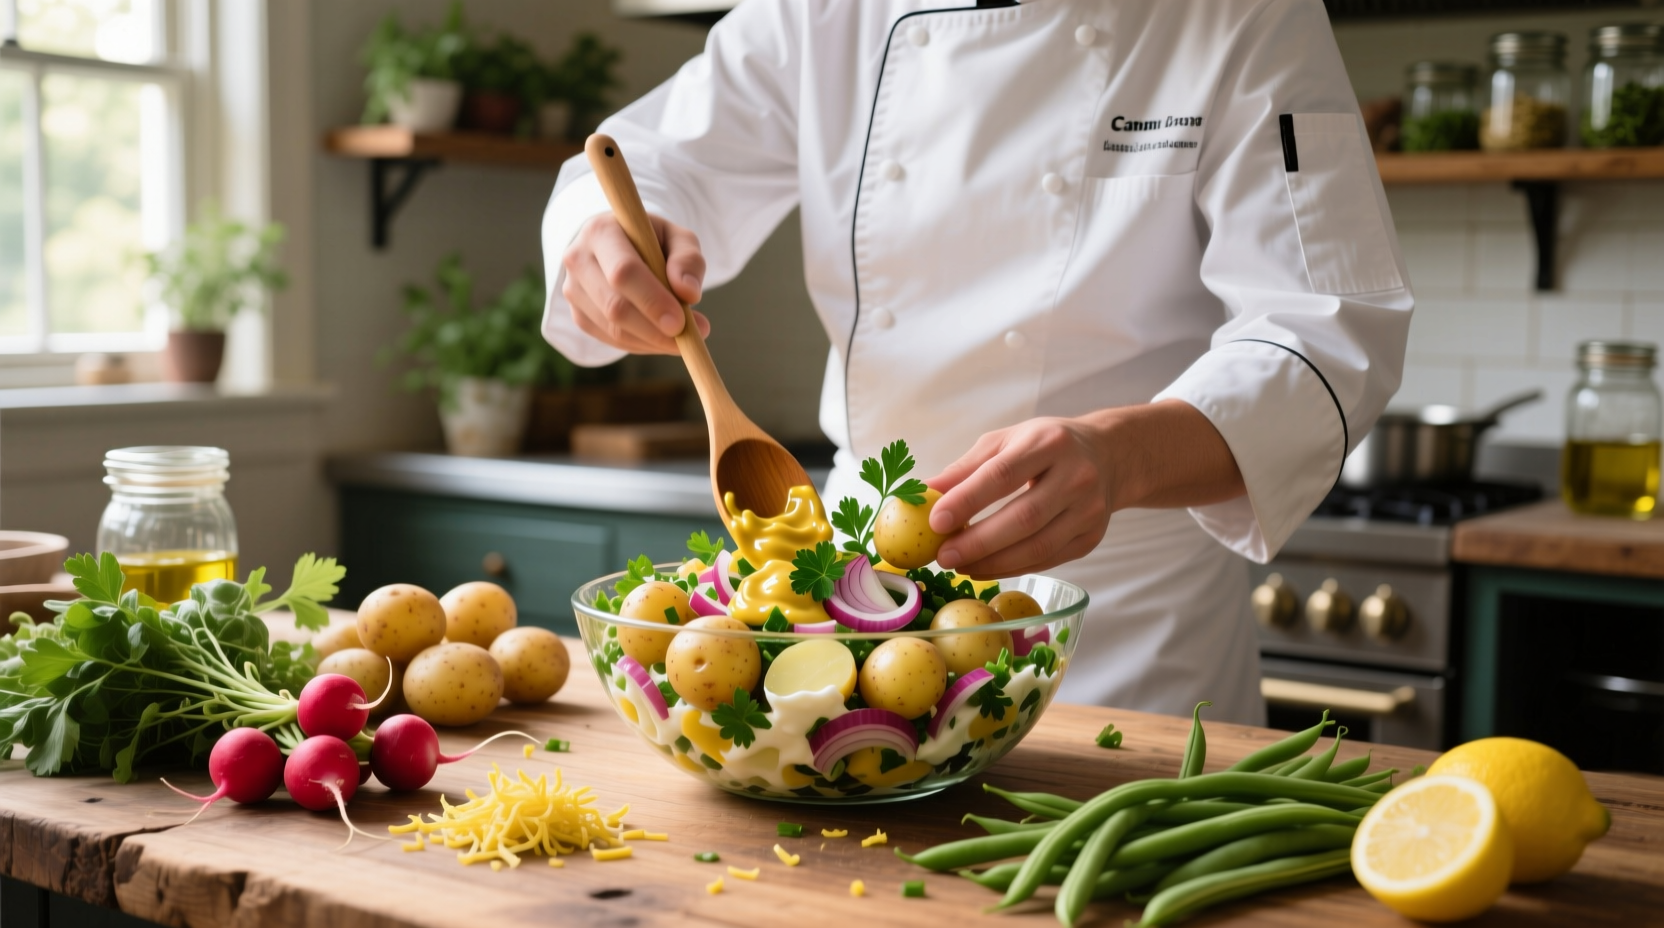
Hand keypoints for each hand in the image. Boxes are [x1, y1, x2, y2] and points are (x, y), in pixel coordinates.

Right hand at [561, 212, 710, 354]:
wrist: (619, 245)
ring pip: (612, 329)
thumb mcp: (677, 237)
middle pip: (614, 305)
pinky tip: (661, 337)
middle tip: (689, 338)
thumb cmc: (652, 241)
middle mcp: (579, 259)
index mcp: (601, 231)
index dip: (652, 300)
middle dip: (654, 329)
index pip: (623, 271)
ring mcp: (573, 290)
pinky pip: (611, 340)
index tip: (680, 322)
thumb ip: (688, 259)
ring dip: (652, 341)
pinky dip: (642, 345)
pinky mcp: (578, 314)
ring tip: (682, 338)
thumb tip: (688, 293)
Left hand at [926, 402, 1245, 578]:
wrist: (1108, 456)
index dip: (968, 500)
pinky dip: (1013, 567)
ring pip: (1039, 546)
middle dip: (979, 541)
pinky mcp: (1092, 537)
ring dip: (994, 563)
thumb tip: (922, 493)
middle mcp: (1076, 475)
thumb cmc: (1045, 446)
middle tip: (943, 556)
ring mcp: (1090, 510)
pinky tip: (986, 568)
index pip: (1004, 474)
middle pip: (1024, 517)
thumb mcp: (1005, 442)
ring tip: (960, 565)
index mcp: (1049, 442)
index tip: (936, 520)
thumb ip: (965, 468)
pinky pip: (1048, 560)